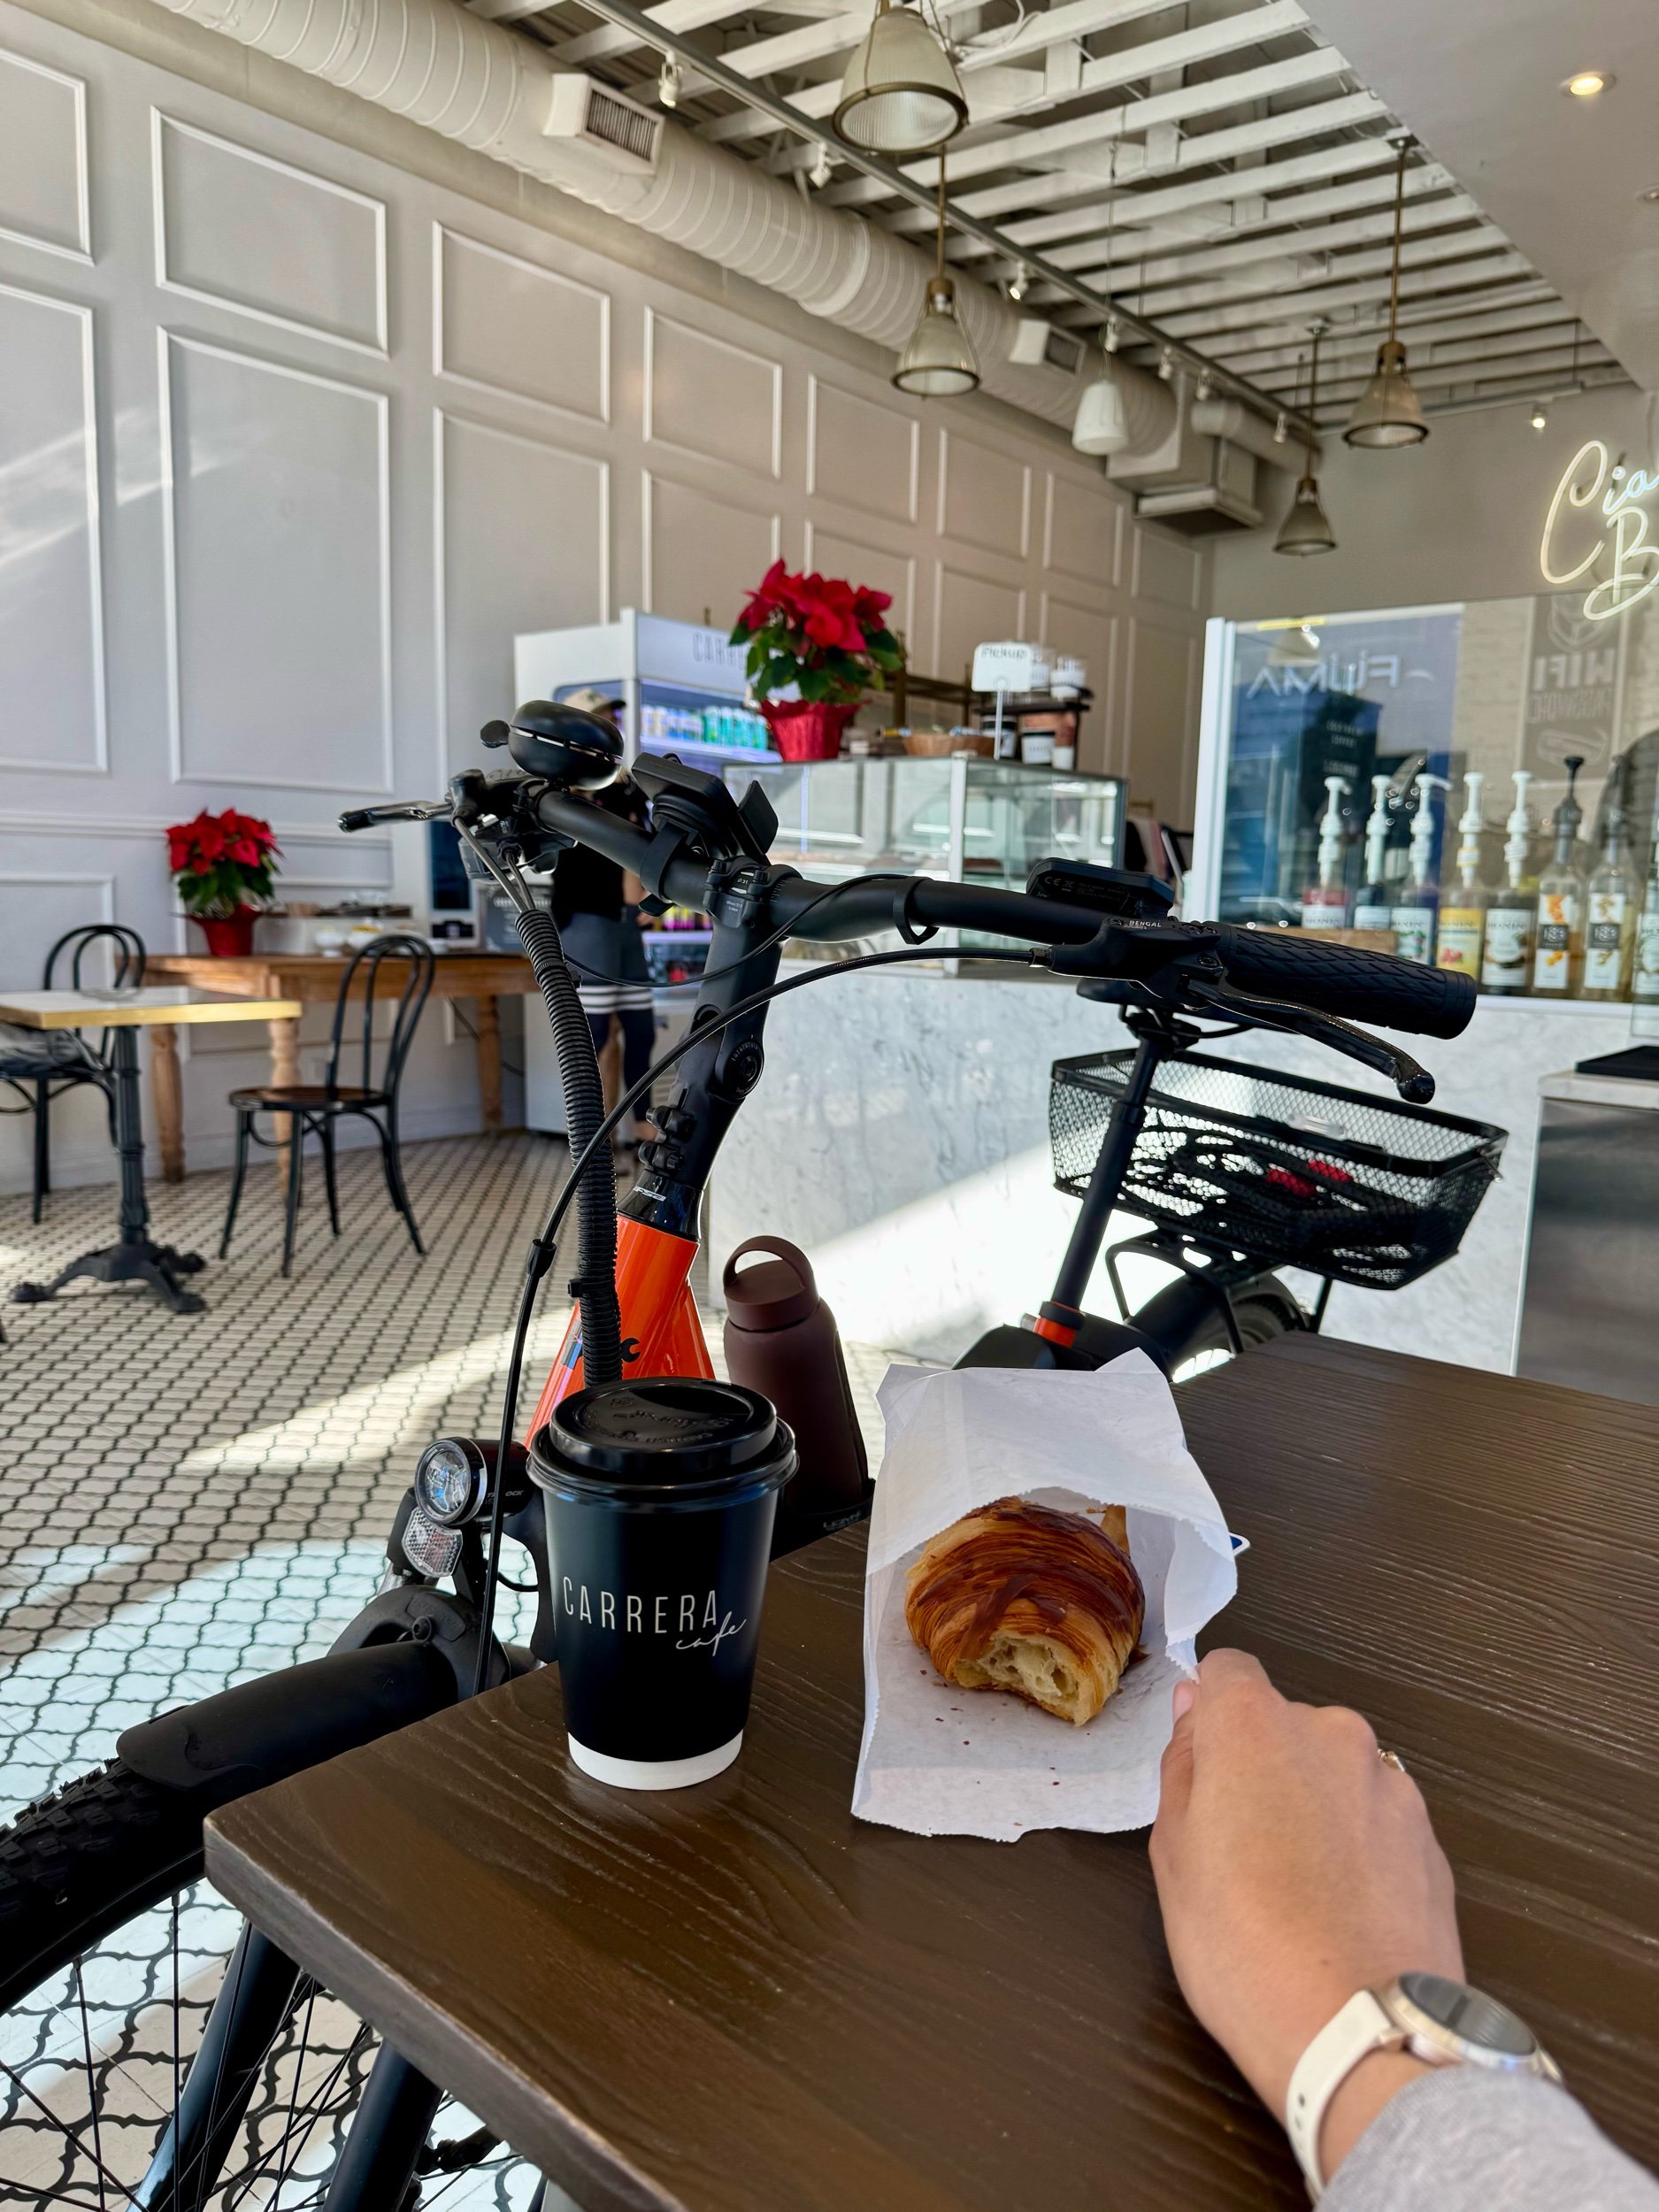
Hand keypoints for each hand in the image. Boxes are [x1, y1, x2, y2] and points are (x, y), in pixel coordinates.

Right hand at [1149, 1650, 1462, 2178]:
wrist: (1364, 2034)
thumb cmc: (1243, 1947)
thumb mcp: (1174, 1858)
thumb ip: (1185, 1768)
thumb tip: (1197, 1712)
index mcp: (1255, 1724)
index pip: (1226, 1671)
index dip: (1209, 1716)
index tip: (1202, 1771)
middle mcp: (1332, 1732)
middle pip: (1284, 1726)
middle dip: (1264, 1770)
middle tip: (1242, 1853)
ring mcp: (1392, 1784)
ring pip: (1335, 1774)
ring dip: (1316, 1808)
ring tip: (1301, 1895)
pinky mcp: (1433, 1839)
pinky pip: (1377, 1821)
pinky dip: (1359, 1849)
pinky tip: (1345, 1914)